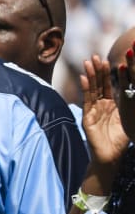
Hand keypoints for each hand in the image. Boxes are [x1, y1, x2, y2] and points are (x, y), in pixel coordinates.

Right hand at [80, 55, 129, 169]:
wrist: (111, 157)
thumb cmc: (120, 140)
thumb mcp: (128, 118)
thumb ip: (129, 105)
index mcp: (111, 105)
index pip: (109, 85)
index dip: (109, 73)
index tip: (110, 59)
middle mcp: (100, 106)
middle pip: (99, 85)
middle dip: (98, 70)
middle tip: (96, 56)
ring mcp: (93, 111)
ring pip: (92, 90)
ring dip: (90, 76)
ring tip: (89, 62)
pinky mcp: (88, 118)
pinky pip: (87, 101)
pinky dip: (85, 89)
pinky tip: (84, 79)